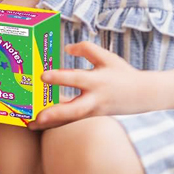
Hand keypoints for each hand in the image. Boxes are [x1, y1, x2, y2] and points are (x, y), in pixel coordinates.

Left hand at [29, 42, 144, 129]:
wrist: (142, 96)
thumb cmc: (122, 74)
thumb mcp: (107, 57)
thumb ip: (86, 49)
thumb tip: (67, 48)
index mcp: (98, 81)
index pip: (77, 78)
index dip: (60, 77)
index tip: (42, 76)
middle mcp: (95, 99)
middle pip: (75, 109)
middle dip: (56, 113)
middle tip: (38, 116)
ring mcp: (93, 111)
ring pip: (70, 119)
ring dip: (51, 123)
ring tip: (31, 124)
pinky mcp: (90, 117)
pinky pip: (71, 121)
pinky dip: (55, 123)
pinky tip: (38, 125)